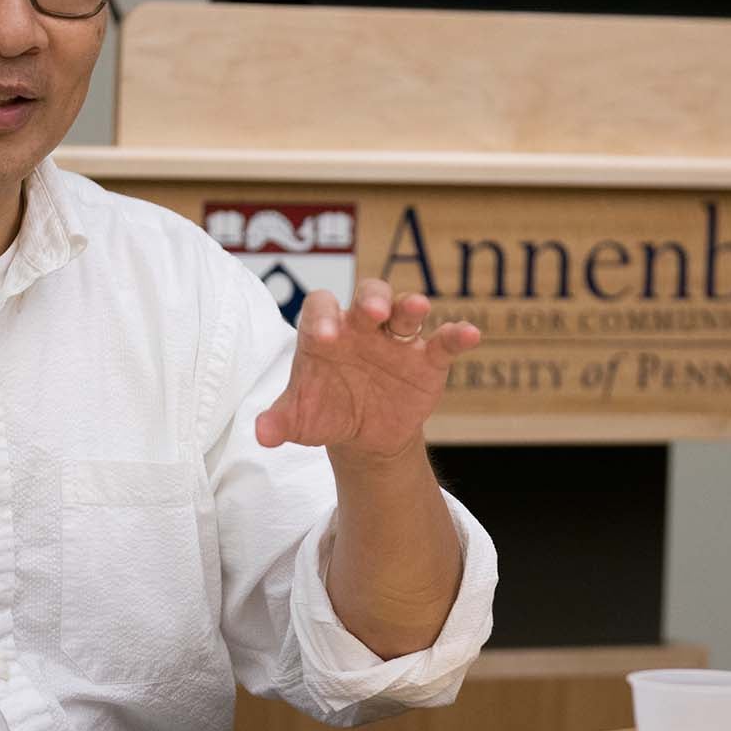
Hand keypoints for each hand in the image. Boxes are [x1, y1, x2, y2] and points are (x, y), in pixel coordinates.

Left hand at [254, 279, 482, 460]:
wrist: (363, 434)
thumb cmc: (326, 412)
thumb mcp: (301, 420)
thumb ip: (280, 420)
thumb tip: (262, 433)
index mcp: (326, 331)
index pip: (321, 308)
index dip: (322, 317)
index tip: (324, 338)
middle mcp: (362, 327)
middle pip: (367, 296)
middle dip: (371, 299)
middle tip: (371, 312)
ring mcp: (396, 340)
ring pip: (404, 311)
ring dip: (410, 306)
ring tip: (417, 308)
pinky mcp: (426, 359)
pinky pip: (442, 341)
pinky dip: (456, 335)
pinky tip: (469, 334)